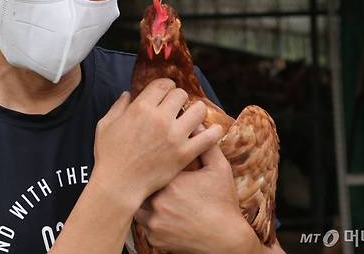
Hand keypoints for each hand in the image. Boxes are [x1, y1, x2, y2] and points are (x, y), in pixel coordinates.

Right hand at [91, 78, 221, 212]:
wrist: (119, 185)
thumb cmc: (109, 156)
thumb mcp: (105, 125)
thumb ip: (118, 106)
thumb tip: (127, 94)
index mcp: (141, 107)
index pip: (163, 84)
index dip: (166, 86)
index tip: (167, 93)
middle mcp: (160, 118)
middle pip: (181, 94)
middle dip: (179, 98)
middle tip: (177, 107)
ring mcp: (174, 136)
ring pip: (198, 110)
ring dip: (195, 112)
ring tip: (192, 118)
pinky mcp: (184, 153)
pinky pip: (208, 137)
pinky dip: (213, 132)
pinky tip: (213, 131)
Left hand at [134, 127, 256, 253]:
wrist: (226, 240)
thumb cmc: (223, 203)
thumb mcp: (219, 169)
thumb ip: (206, 145)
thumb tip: (197, 124)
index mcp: (171, 181)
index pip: (151, 164)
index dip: (152, 161)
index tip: (156, 161)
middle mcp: (158, 201)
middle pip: (140, 183)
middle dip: (145, 180)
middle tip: (149, 176)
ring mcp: (154, 221)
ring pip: (137, 204)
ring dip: (143, 199)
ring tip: (152, 194)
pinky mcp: (154, 237)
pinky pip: (142, 224)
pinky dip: (148, 218)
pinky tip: (160, 213)